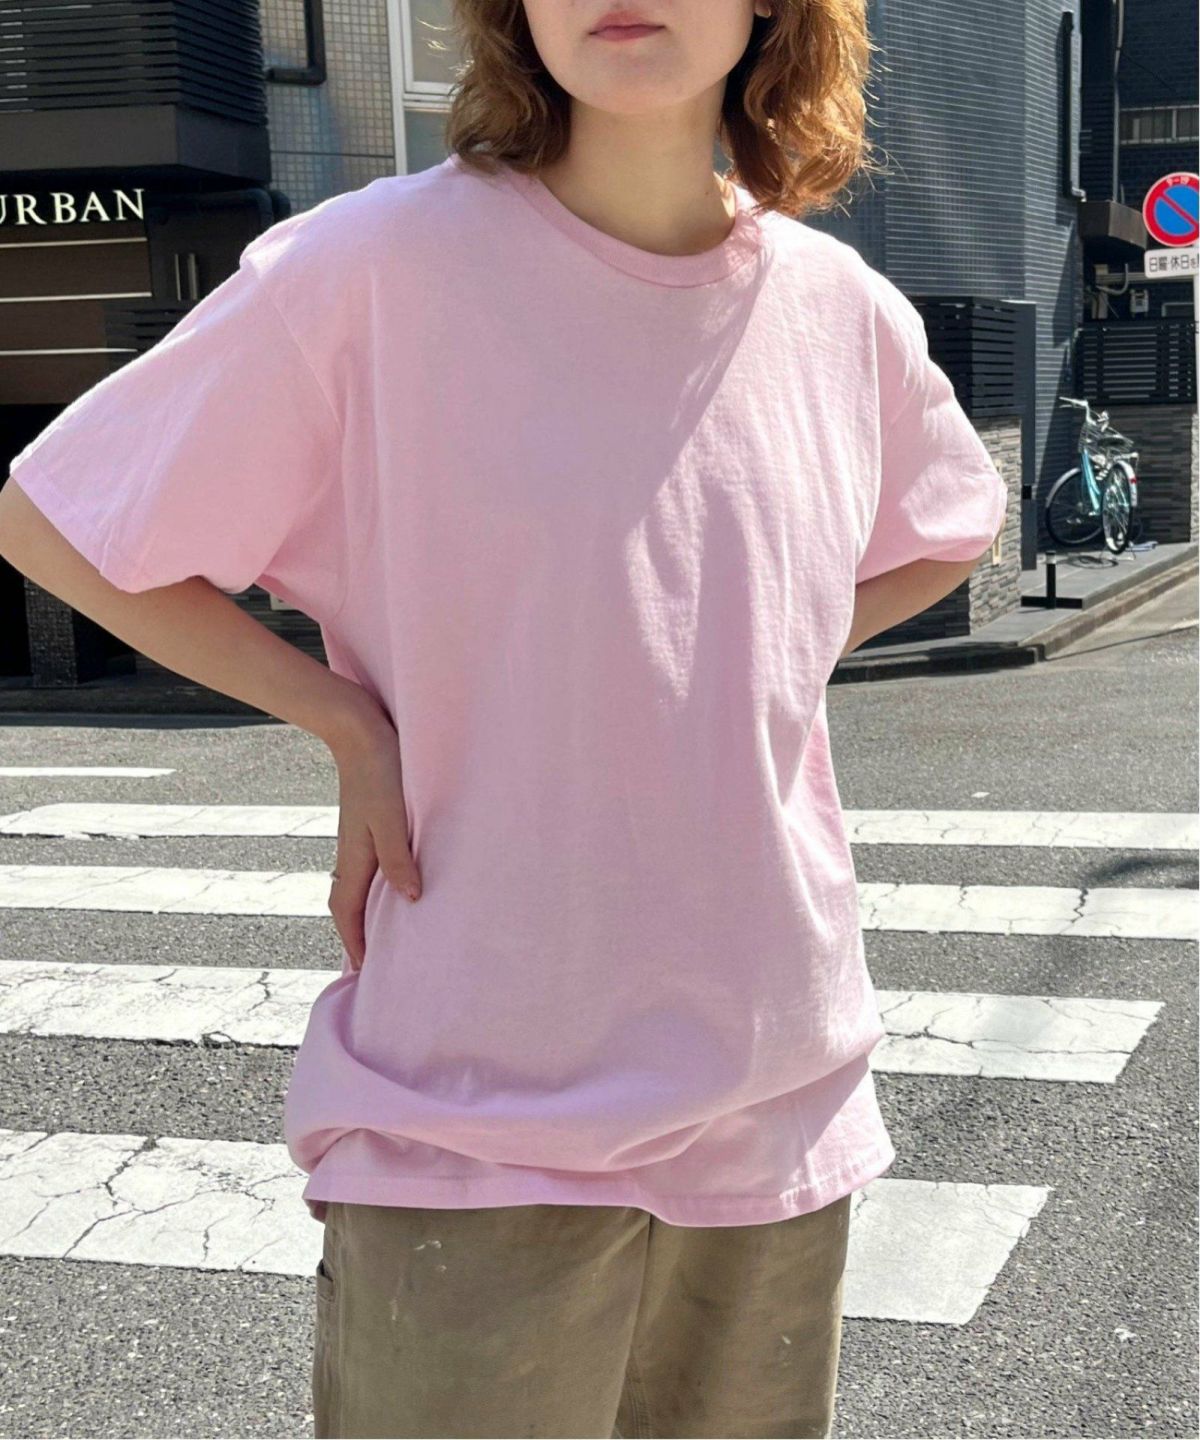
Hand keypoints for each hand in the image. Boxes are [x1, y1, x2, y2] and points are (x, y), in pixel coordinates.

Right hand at [327, 703, 421, 969]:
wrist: (360, 728)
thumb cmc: (380, 771)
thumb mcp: (392, 816)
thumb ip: (399, 857)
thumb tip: (411, 898)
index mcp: (353, 858)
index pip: (346, 913)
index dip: (354, 943)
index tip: (364, 973)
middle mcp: (352, 853)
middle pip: (350, 904)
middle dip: (359, 934)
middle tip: (377, 962)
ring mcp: (359, 838)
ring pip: (360, 886)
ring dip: (369, 910)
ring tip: (389, 931)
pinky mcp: (370, 822)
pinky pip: (371, 866)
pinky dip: (378, 885)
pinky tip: (396, 883)